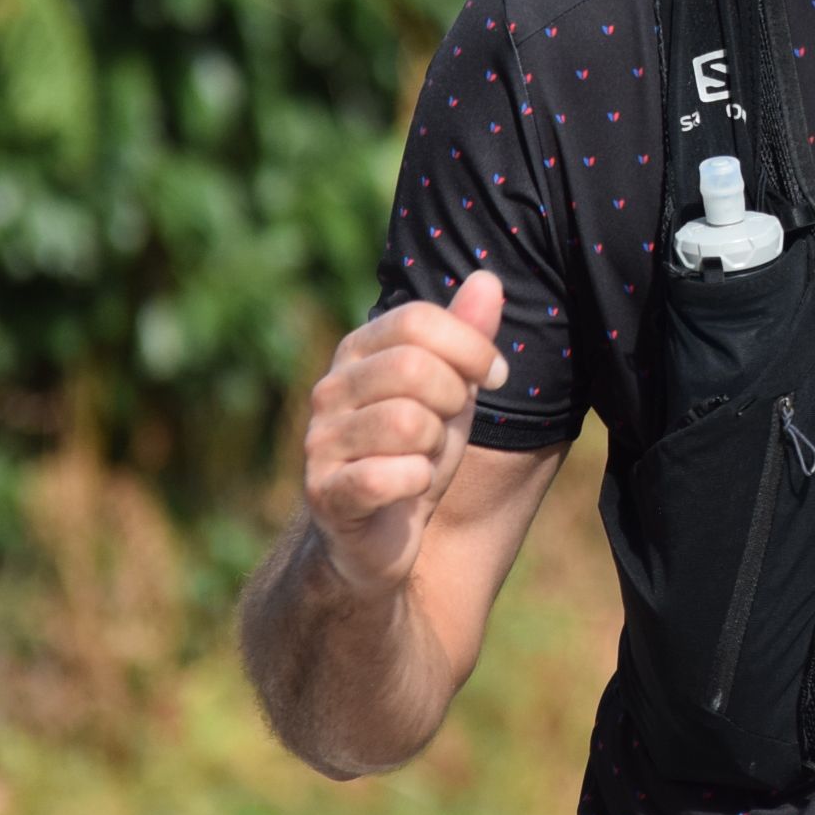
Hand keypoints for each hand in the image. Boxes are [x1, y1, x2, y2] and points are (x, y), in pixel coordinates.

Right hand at [302, 271, 509, 594]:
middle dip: (454, 400)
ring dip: (435, 448)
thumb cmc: (417, 452)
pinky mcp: (325, 494)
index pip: (417, 319)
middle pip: (414, 367)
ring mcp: (320, 442)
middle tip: (448, 426)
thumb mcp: (453, 389)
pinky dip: (417, 484)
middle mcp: (329, 389)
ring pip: (408, 423)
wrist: (380, 536)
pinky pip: (390, 476)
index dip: (471, 346)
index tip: (493, 375)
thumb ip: (467, 336)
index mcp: (357, 352)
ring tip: (421, 459)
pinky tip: (408, 489)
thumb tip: (488, 278)